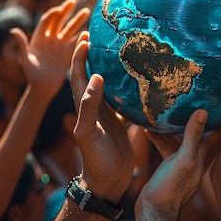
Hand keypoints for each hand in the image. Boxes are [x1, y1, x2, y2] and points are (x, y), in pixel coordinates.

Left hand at [11, 0, 89, 97]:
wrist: (43, 88)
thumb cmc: (31, 75)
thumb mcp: (25, 60)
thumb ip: (22, 45)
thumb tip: (14, 30)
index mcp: (39, 38)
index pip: (47, 21)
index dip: (53, 14)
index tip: (60, 9)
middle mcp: (50, 39)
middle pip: (59, 21)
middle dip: (66, 11)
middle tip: (74, 1)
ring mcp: (60, 46)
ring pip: (70, 29)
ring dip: (77, 20)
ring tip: (87, 11)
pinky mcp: (68, 53)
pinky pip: (76, 42)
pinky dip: (82, 36)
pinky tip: (90, 31)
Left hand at [70, 32, 133, 200]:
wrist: (107, 183)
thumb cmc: (95, 160)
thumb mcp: (88, 133)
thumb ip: (89, 107)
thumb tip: (95, 77)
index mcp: (84, 107)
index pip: (78, 76)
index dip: (79, 57)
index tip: (86, 37)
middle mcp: (95, 107)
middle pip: (92, 76)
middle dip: (94, 57)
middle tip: (102, 38)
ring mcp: (108, 115)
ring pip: (108, 86)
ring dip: (110, 70)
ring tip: (122, 52)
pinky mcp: (120, 123)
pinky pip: (124, 101)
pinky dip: (129, 89)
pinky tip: (142, 81)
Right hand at [136, 108, 209, 217]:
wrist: (155, 213)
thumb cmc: (172, 189)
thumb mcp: (184, 159)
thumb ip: (192, 137)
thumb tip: (203, 111)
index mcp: (206, 154)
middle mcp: (198, 155)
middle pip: (204, 129)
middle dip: (203, 111)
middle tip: (202, 92)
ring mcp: (184, 160)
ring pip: (183, 135)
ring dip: (178, 122)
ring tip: (172, 104)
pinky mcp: (171, 164)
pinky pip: (166, 144)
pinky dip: (159, 135)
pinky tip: (149, 126)